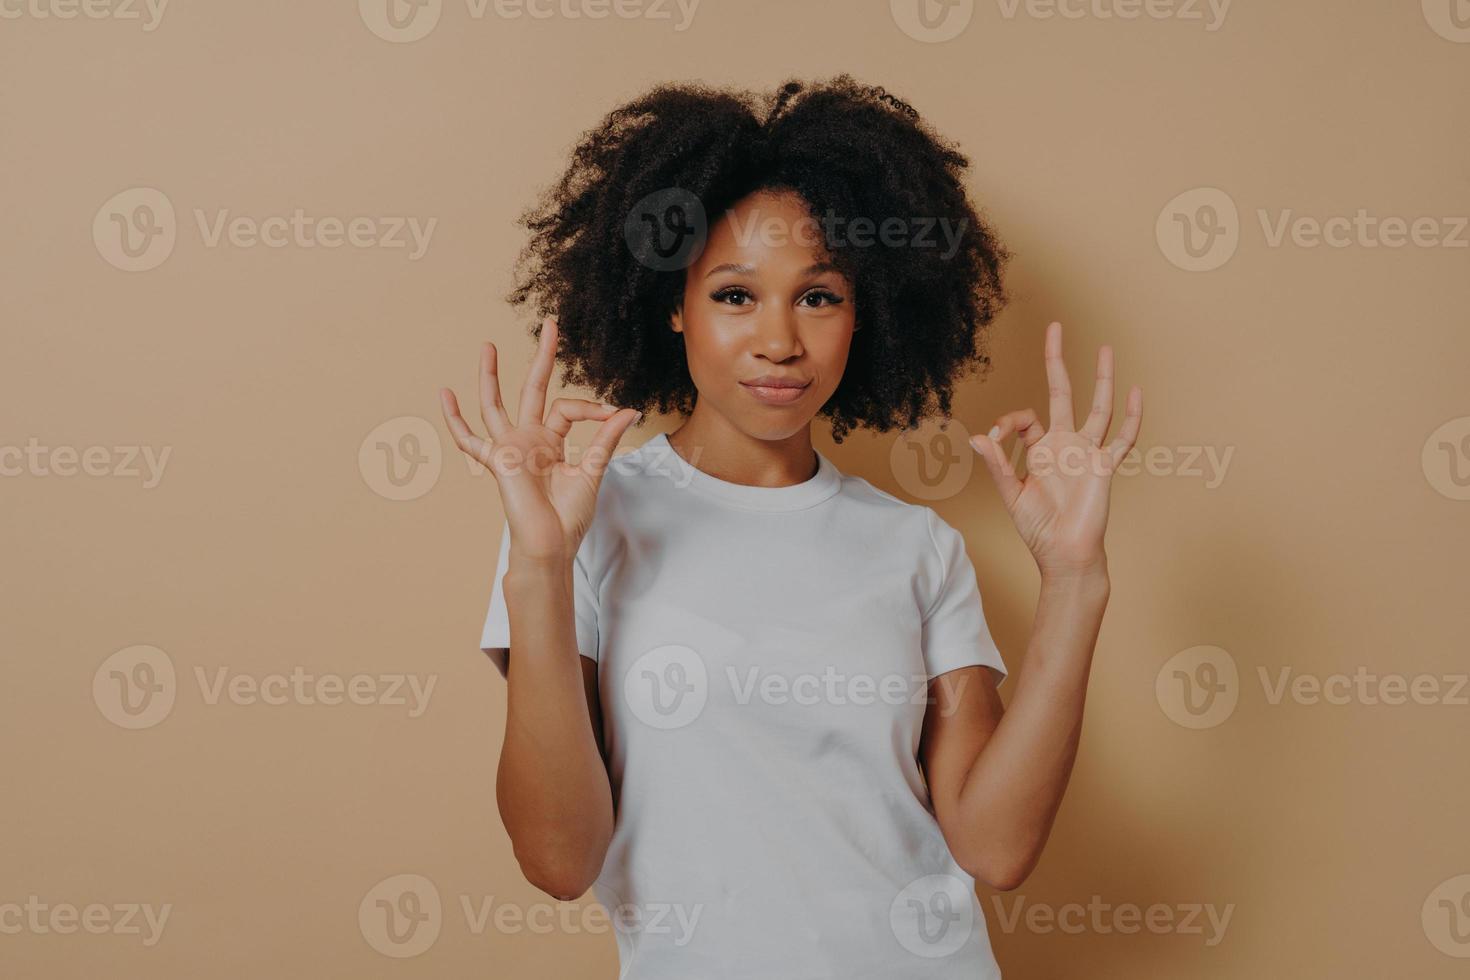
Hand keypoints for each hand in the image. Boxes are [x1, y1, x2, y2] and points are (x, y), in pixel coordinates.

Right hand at [439, 316, 641, 562]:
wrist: (551, 545)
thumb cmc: (569, 517)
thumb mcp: (593, 472)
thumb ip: (605, 439)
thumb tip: (628, 410)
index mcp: (553, 441)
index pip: (569, 407)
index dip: (593, 406)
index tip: (614, 413)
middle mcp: (529, 439)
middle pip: (534, 388)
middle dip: (542, 357)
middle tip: (550, 324)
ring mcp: (510, 448)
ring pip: (496, 405)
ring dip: (491, 376)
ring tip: (488, 346)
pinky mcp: (497, 461)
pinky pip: (469, 440)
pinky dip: (455, 420)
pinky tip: (444, 395)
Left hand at [968, 321, 1141, 576]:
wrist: (1065, 555)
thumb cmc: (1038, 529)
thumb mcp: (1012, 495)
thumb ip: (999, 466)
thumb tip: (979, 438)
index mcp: (1040, 450)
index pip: (1024, 418)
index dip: (1006, 421)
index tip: (995, 438)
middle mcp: (1065, 445)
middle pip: (1063, 393)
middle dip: (1057, 362)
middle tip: (1055, 328)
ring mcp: (1088, 453)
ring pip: (1098, 407)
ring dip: (1102, 378)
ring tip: (1106, 348)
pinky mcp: (1105, 466)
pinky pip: (1124, 438)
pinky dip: (1132, 416)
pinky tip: (1136, 391)